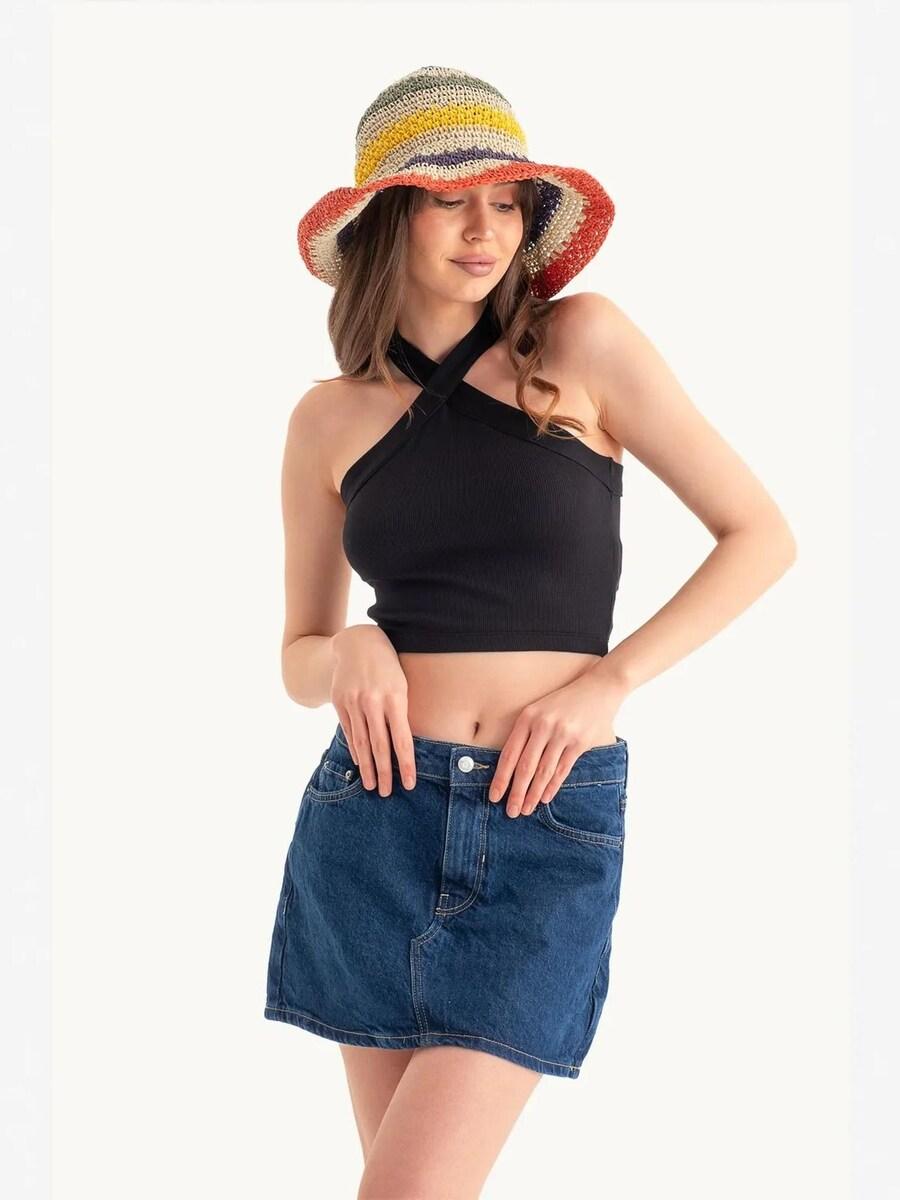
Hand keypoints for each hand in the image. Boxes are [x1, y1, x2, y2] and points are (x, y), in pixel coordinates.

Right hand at [330, 626, 416, 795]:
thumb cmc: (388, 665)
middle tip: (385, 793)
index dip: (407, 764)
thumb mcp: (402, 683)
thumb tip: (404, 745)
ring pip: (361, 742)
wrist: (356, 643)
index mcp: (395, 697)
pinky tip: (359, 763)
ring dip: (367, 766)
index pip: (402, 739)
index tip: (410, 784)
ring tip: (370, 785)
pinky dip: (354, 749)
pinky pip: (348, 731)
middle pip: (380, 745)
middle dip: (384, 772)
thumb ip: (402, 711)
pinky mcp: (339, 702)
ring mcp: (353, 702)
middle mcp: (373, 701)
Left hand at [488, 669, 628, 817]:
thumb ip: (526, 733)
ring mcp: (563, 734)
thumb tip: (511, 768)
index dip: (501, 778)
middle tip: (510, 812)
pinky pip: (563, 769)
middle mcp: (543, 725)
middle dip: (516, 792)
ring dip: (533, 794)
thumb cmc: (565, 701)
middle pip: (525, 767)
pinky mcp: (580, 742)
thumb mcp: (539, 709)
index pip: (509, 754)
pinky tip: (545, 798)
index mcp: (527, 717)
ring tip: (526, 810)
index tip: (494, 796)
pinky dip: (552, 786)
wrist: (599, 688)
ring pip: (543, 772)